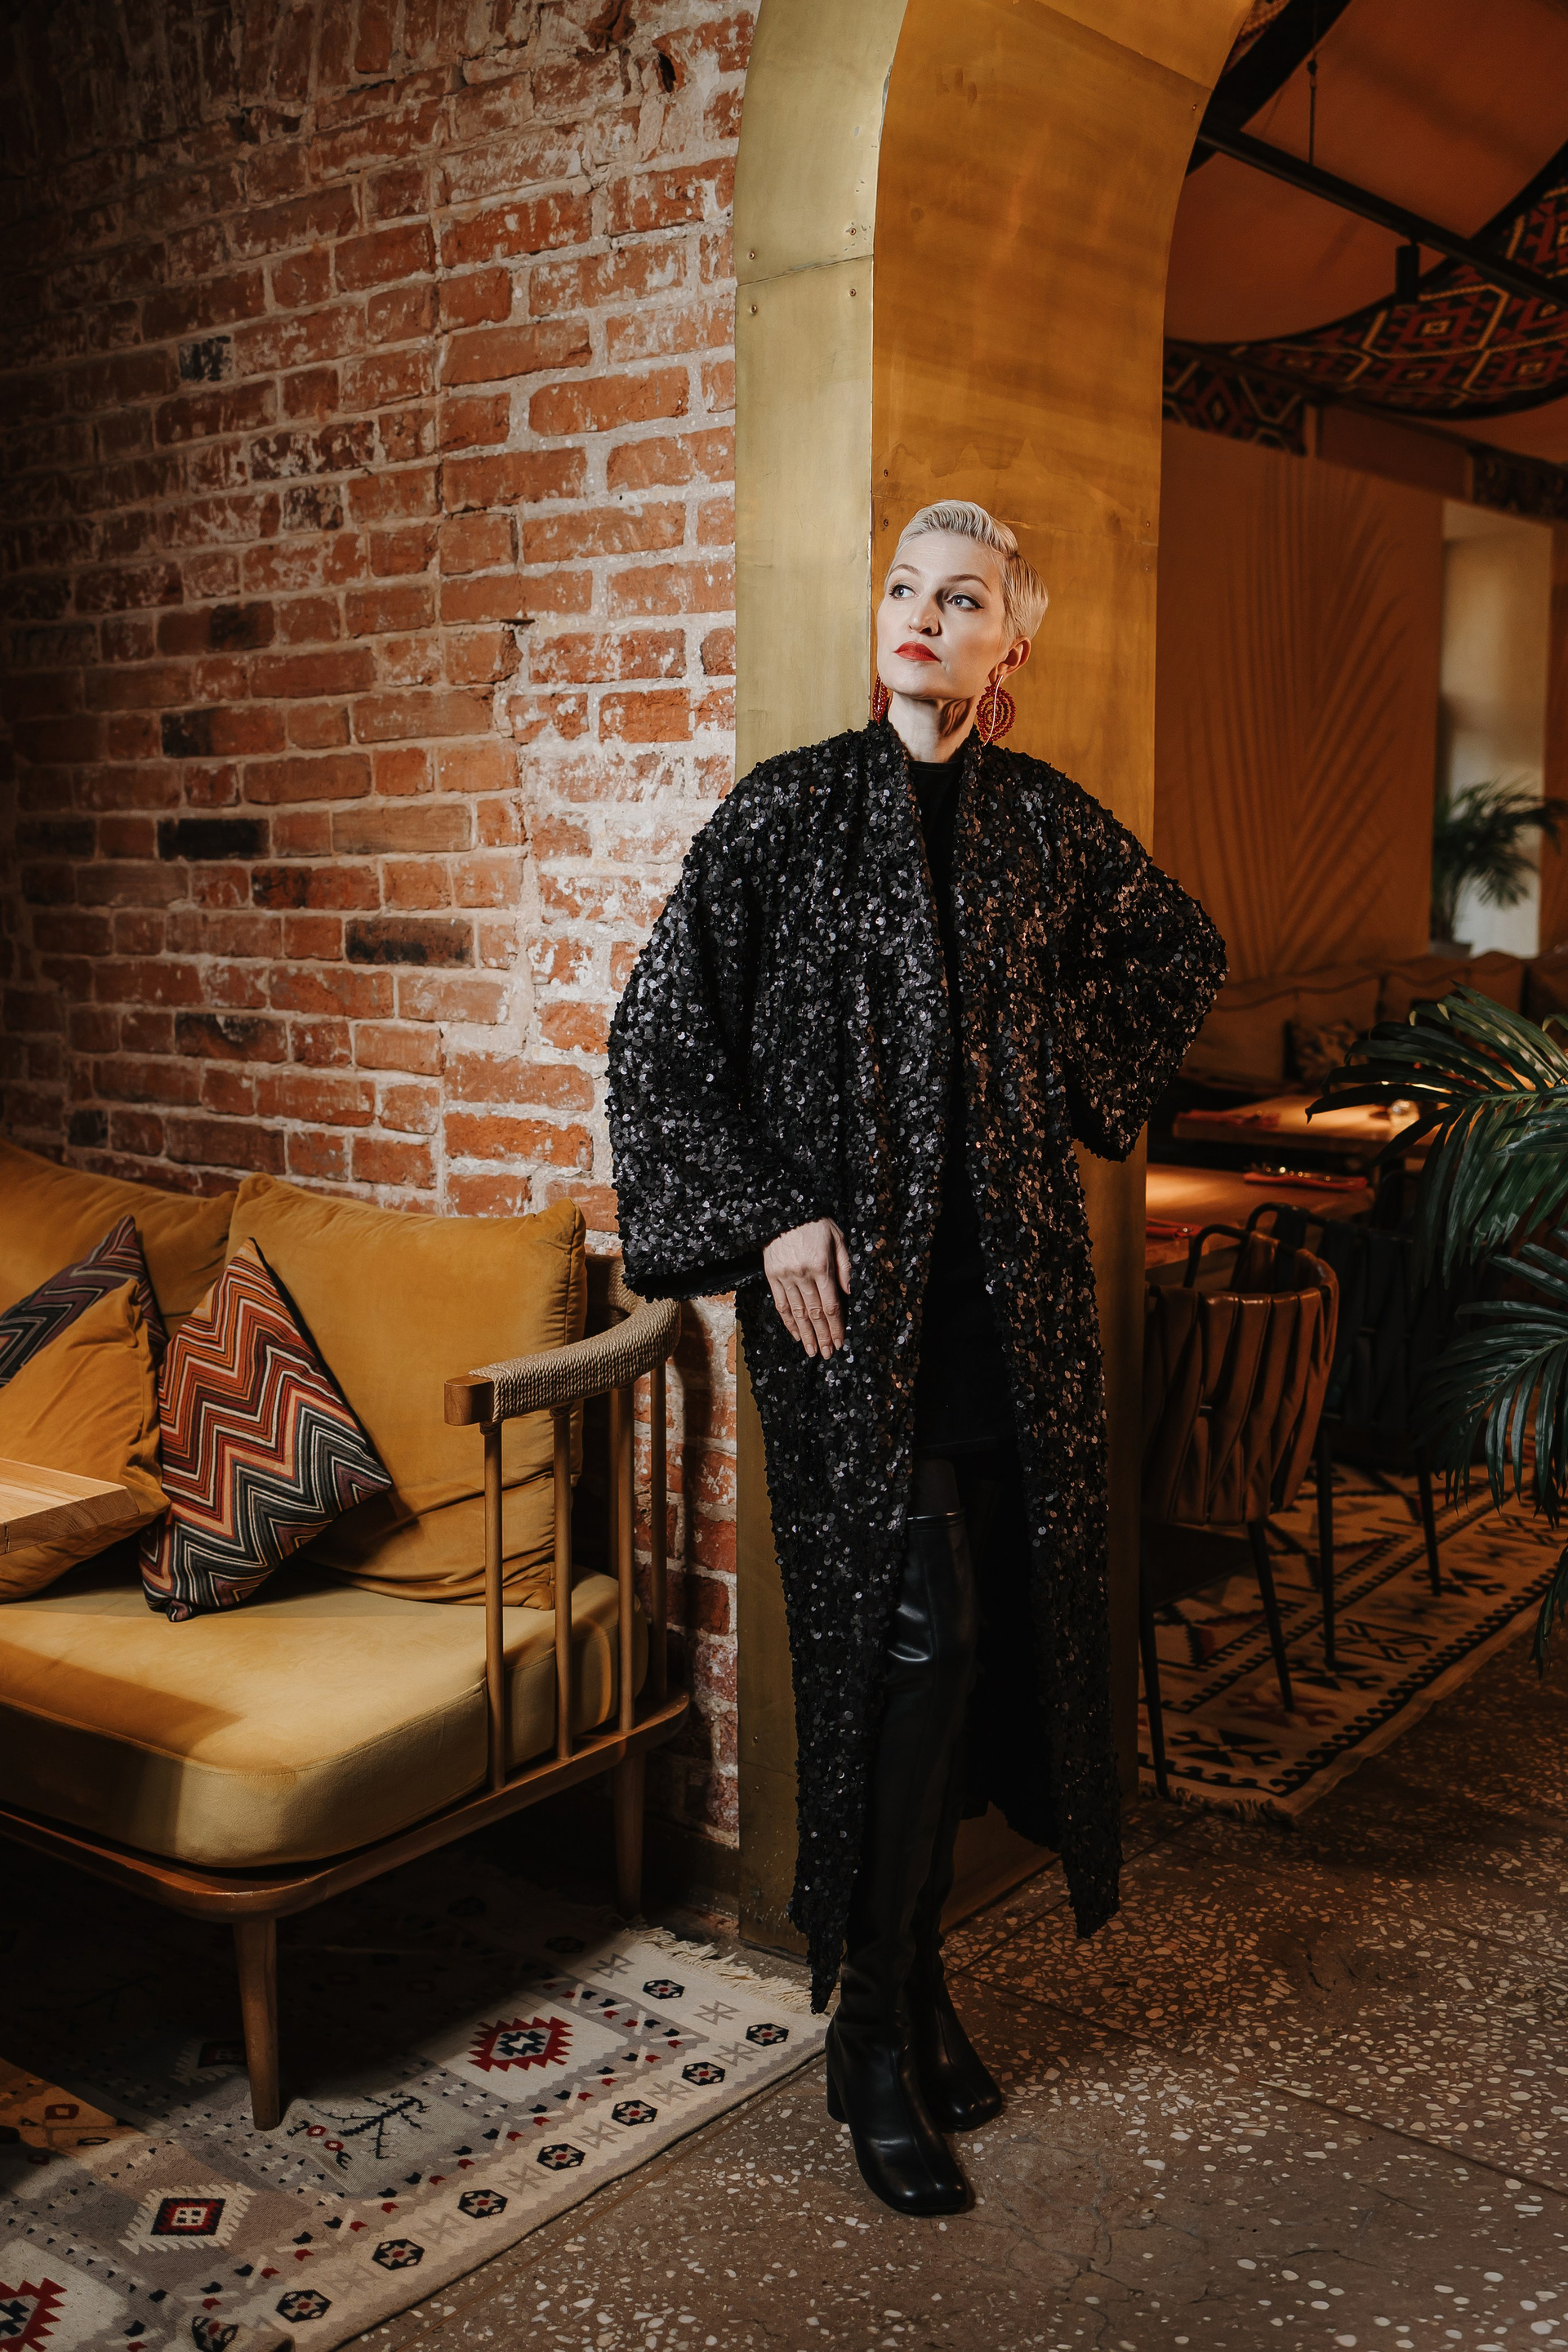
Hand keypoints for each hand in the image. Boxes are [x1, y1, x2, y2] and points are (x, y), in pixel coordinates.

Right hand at [763, 1218, 851, 1358]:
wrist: (783, 1209)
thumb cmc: (815, 1223)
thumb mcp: (837, 1238)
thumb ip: (844, 1266)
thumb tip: (847, 1293)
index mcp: (821, 1266)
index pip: (831, 1305)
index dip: (836, 1326)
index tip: (840, 1341)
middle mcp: (802, 1274)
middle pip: (815, 1313)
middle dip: (822, 1336)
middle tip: (828, 1353)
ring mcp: (785, 1276)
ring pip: (797, 1312)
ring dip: (806, 1334)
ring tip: (812, 1351)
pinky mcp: (772, 1276)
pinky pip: (780, 1303)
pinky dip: (788, 1321)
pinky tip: (795, 1334)